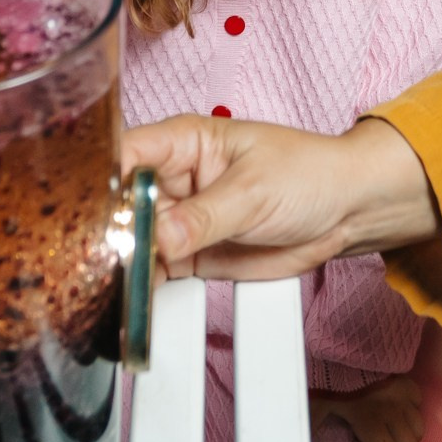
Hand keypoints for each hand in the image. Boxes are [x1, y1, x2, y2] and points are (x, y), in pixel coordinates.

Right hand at [124, 115, 441, 280]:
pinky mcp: (188, 254)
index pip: (125, 154)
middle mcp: (172, 179)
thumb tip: (160, 236)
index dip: (102, 181)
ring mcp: (178, 218)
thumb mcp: (255, 191)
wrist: (346, 211)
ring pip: (131, 241)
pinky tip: (134, 299)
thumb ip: (205, 216)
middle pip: (119, 204)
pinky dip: (142, 286)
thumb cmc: (310, 174)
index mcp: (182, 142)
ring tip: (116, 285)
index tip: (95, 214)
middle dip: (108, 232)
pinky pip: (153, 270)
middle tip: (104, 260)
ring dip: (121, 264)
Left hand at [313, 374, 424, 441]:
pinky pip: (419, 411)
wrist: (340, 346)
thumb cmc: (324, 380)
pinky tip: (401, 430)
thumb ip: (310, 430)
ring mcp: (403, 395)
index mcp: (369, 417)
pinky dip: (414, 424)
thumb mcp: (313, 406)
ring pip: (417, 434)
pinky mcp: (409, 384)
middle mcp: (391, 408)